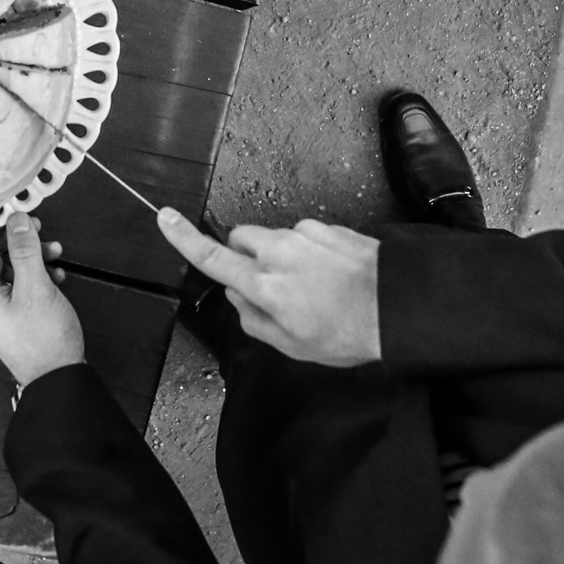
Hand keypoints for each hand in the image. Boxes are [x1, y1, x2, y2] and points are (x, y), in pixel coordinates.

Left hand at [0, 214, 82, 386]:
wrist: (60, 378)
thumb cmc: (44, 340)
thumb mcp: (35, 288)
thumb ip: (25, 250)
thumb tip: (16, 220)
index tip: (17, 218)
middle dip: (19, 242)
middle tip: (39, 230)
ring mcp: (1, 308)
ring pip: (12, 268)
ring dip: (33, 256)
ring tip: (56, 253)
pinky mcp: (18, 314)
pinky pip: (23, 283)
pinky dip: (39, 274)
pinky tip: (57, 275)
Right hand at [158, 210, 379, 365]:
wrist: (399, 307)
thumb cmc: (347, 333)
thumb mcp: (292, 346)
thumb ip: (254, 319)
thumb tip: (237, 296)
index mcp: (264, 283)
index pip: (212, 257)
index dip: (184, 238)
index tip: (165, 217)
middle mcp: (280, 250)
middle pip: (241, 239)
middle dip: (245, 256)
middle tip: (269, 285)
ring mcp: (306, 234)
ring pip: (276, 238)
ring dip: (282, 256)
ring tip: (315, 286)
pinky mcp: (329, 226)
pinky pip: (306, 235)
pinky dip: (310, 252)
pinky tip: (333, 275)